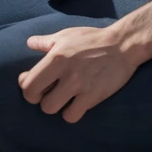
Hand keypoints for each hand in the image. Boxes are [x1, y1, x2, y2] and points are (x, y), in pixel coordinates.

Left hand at [18, 25, 136, 121]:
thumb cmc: (93, 38)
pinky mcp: (92, 96)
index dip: (29, 89)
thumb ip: (46, 42)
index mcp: (55, 56)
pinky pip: (71, 116)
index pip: (28, 84)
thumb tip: (29, 43)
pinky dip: (72, 112)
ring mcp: (79, 86)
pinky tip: (78, 103)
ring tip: (65, 98)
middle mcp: (65, 73)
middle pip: (39, 101)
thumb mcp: (67, 35)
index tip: (37, 87)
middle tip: (51, 93)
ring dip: (57, 106)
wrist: (123, 44)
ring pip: (52, 110)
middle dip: (42, 99)